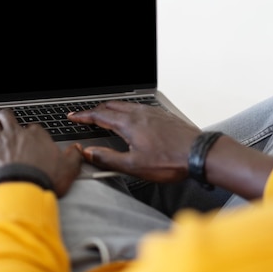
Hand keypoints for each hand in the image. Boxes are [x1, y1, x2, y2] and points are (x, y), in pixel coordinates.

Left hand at [0, 109, 83, 196]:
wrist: (23, 190)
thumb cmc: (44, 179)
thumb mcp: (69, 168)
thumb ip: (74, 156)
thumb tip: (77, 150)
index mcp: (36, 135)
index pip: (33, 127)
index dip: (31, 132)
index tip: (31, 138)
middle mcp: (16, 134)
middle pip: (7, 116)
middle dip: (5, 118)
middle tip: (4, 122)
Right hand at [67, 101, 200, 182]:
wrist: (199, 153)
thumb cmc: (171, 161)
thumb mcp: (135, 166)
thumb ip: (109, 159)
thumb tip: (89, 153)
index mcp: (129, 123)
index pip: (100, 115)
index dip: (84, 116)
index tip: (73, 116)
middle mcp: (140, 113)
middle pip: (112, 106)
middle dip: (96, 110)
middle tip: (86, 116)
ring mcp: (153, 112)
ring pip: (127, 105)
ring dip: (112, 109)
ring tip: (106, 116)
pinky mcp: (164, 116)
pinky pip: (140, 108)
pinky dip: (128, 111)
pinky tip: (133, 119)